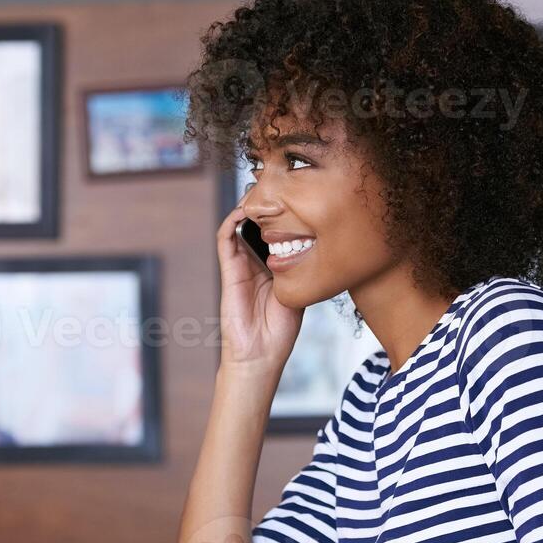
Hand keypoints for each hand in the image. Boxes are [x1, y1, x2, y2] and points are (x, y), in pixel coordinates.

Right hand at [216, 205, 301, 371]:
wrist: (259, 355)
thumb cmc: (280, 331)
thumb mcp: (299, 293)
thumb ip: (302, 270)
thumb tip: (317, 246)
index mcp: (273, 268)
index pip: (276, 234)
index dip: (283, 216)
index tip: (298, 200)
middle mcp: (256, 263)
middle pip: (258, 226)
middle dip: (266, 206)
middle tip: (278, 187)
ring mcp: (240, 265)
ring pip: (240, 227)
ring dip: (248, 208)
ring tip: (261, 192)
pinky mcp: (228, 270)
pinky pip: (225, 239)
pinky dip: (232, 221)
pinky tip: (244, 210)